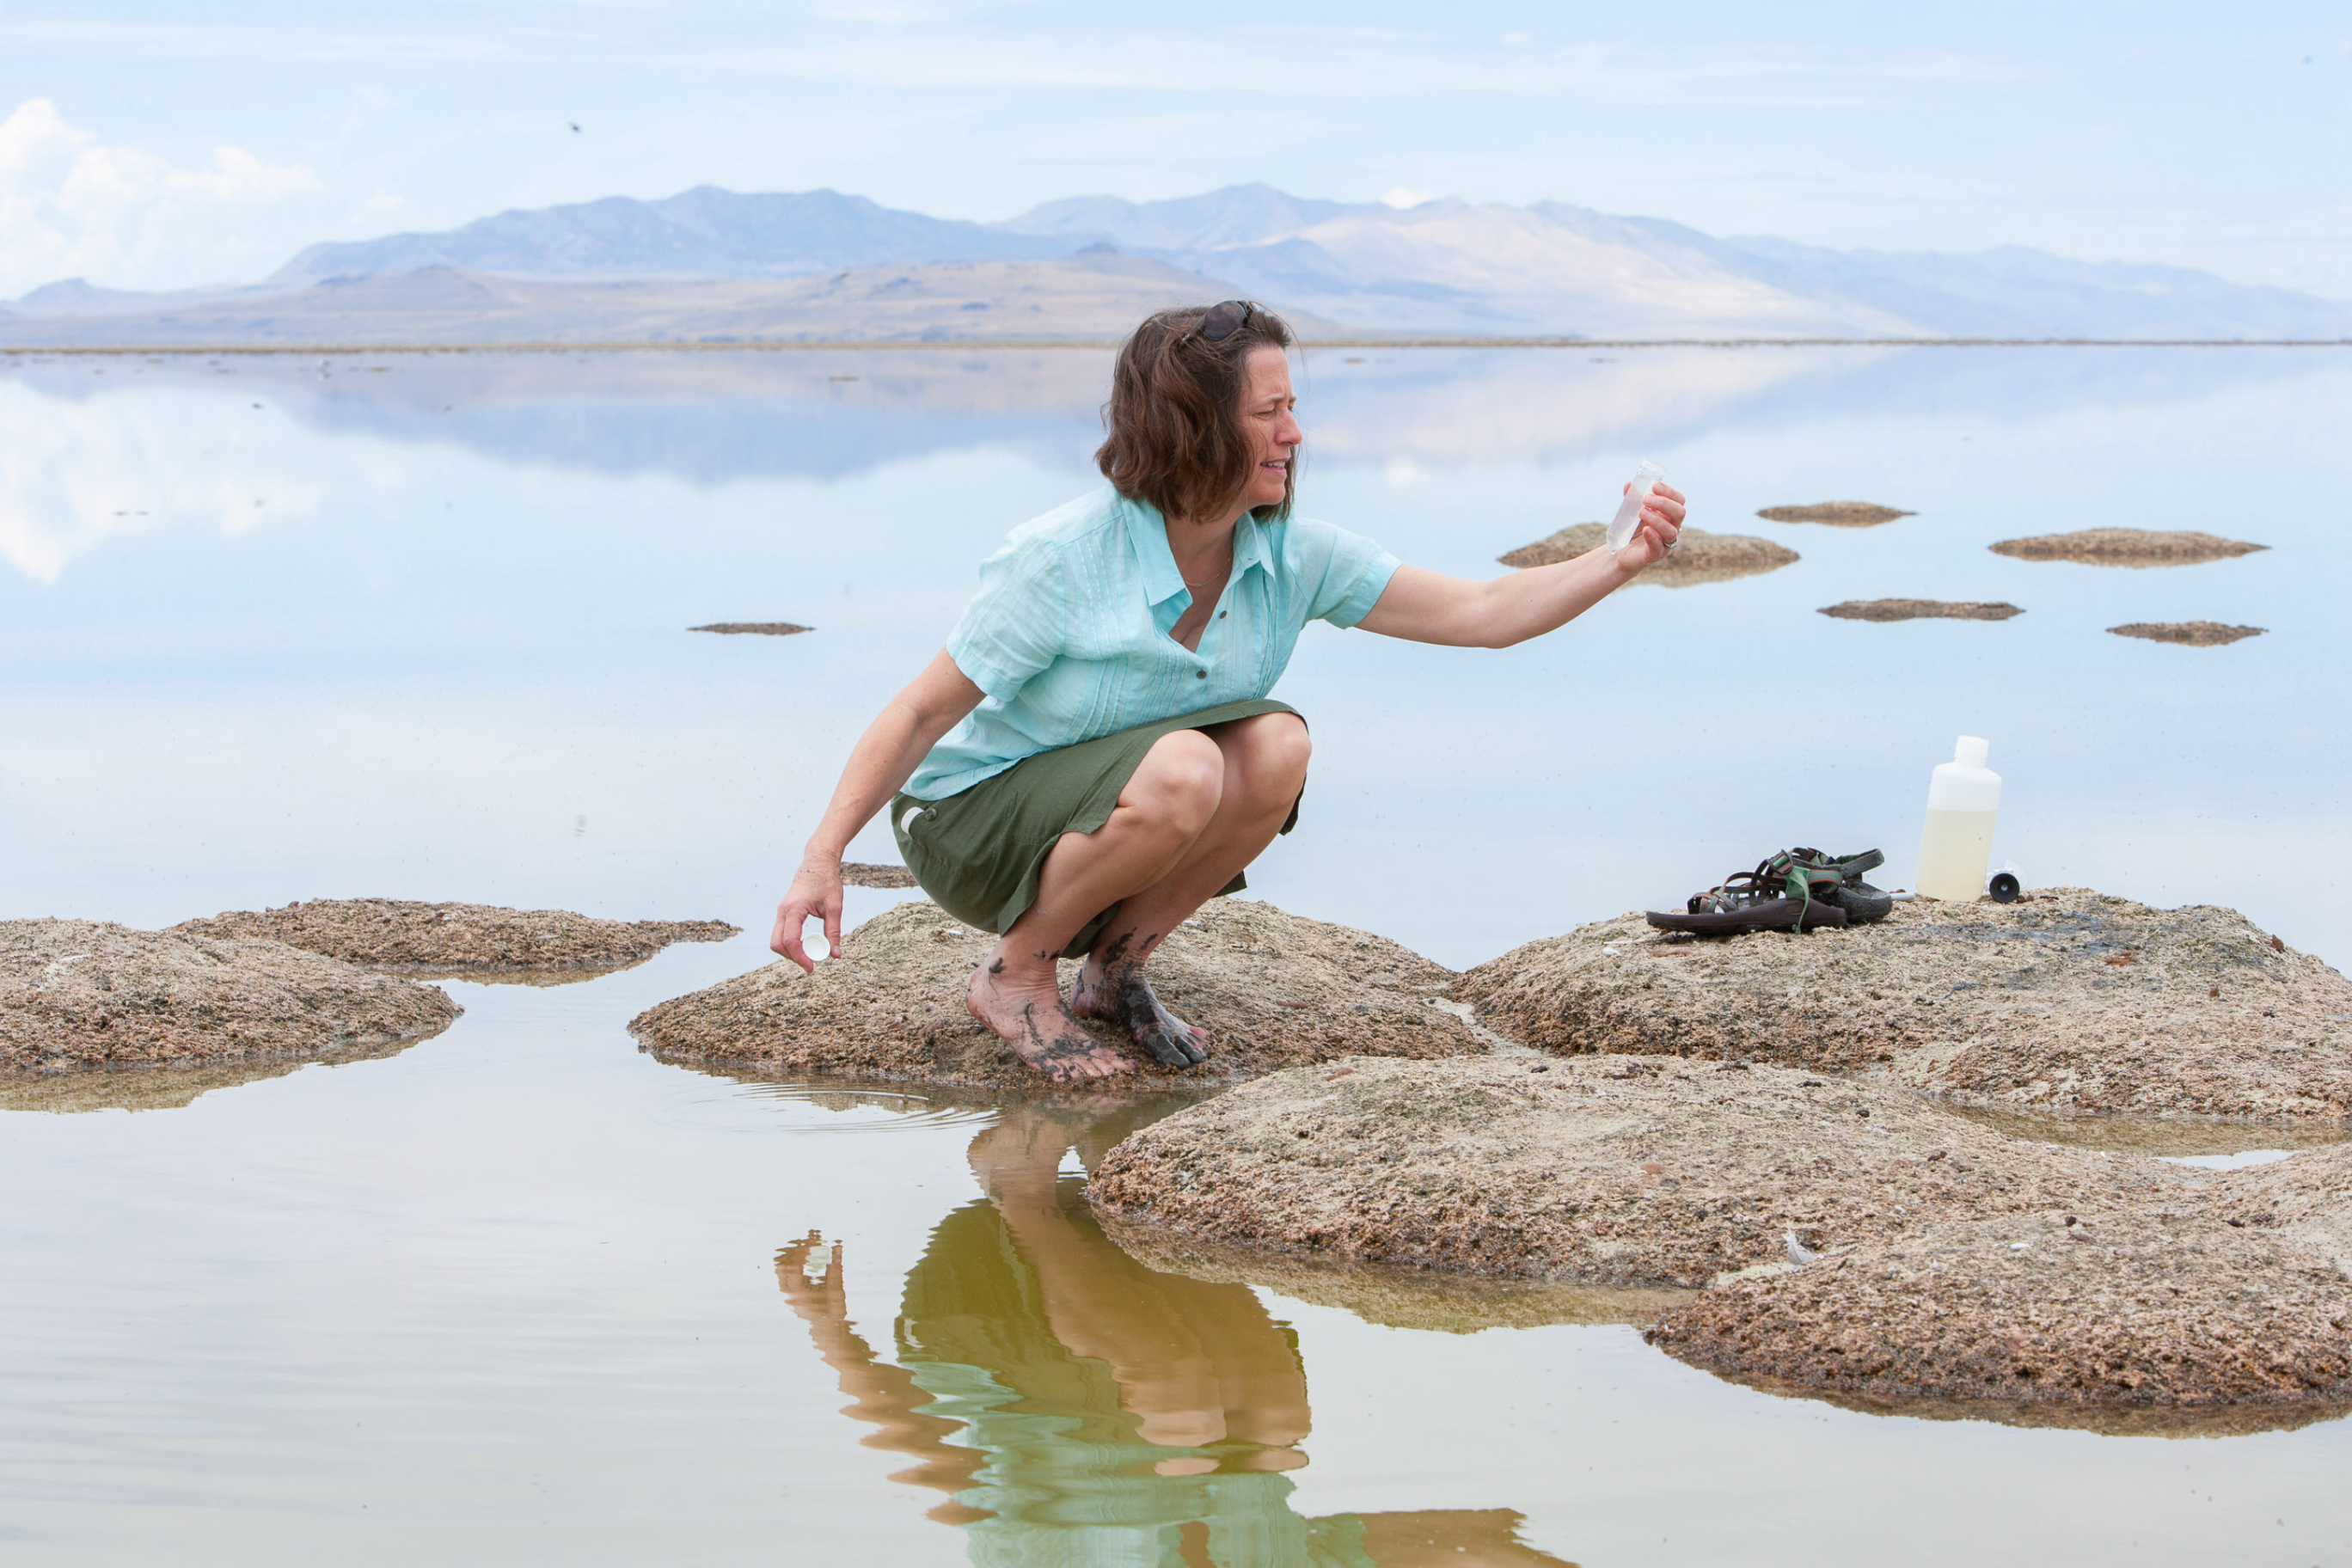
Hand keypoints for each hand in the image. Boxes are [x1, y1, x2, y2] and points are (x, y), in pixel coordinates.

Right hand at [770, 855, 844, 971]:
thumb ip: (834, 932)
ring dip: (790, 951)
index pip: (790, 940)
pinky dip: (790, 943)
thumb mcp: (834, 907)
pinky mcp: (783, 912)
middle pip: (777, 943)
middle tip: (810, 963)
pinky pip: (780, 932)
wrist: (817, 863)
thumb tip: (835, 954)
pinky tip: (805, 944)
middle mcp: (783, 910)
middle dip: (792, 957)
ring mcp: (781, 911)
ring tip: (810, 953)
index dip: (799, 957)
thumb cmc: (827, 882)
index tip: (812, 967)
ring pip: (776, 939)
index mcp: (794, 908)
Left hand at [775, 1231, 846, 1317]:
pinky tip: (802, 1253)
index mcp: (800, 1295)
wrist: (827, 1329)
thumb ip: (835, 1267)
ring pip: (781, 1270)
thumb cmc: (834, 1310)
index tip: (814, 1238)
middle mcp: (791, 1295)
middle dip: (796, 1249)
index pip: (796, 1267)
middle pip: (784, 1267)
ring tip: (804, 1242)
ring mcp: (789, 1295)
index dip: (804, 1250)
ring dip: (792, 1255)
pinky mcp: (791, 1294)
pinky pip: (785, 1275)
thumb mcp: (837, 1289)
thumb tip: (837, 1246)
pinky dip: (792, 1263)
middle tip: (810, 1236)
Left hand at [1613, 480, 1686, 571]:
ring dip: (1656, 519)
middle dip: (1664, 503)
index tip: (1655, 486)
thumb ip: (1632, 498)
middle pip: (1680, 513)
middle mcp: (1672, 527)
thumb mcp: (1632, 511)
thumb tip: (1629, 484)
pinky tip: (1645, 529)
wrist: (1621, 551)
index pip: (1679, 500)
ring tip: (1641, 513)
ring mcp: (1665, 542)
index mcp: (1670, 514)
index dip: (1669, 492)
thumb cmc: (1632, 529)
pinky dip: (1653, 537)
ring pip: (1671, 531)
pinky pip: (1659, 547)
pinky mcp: (1656, 554)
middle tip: (1646, 500)